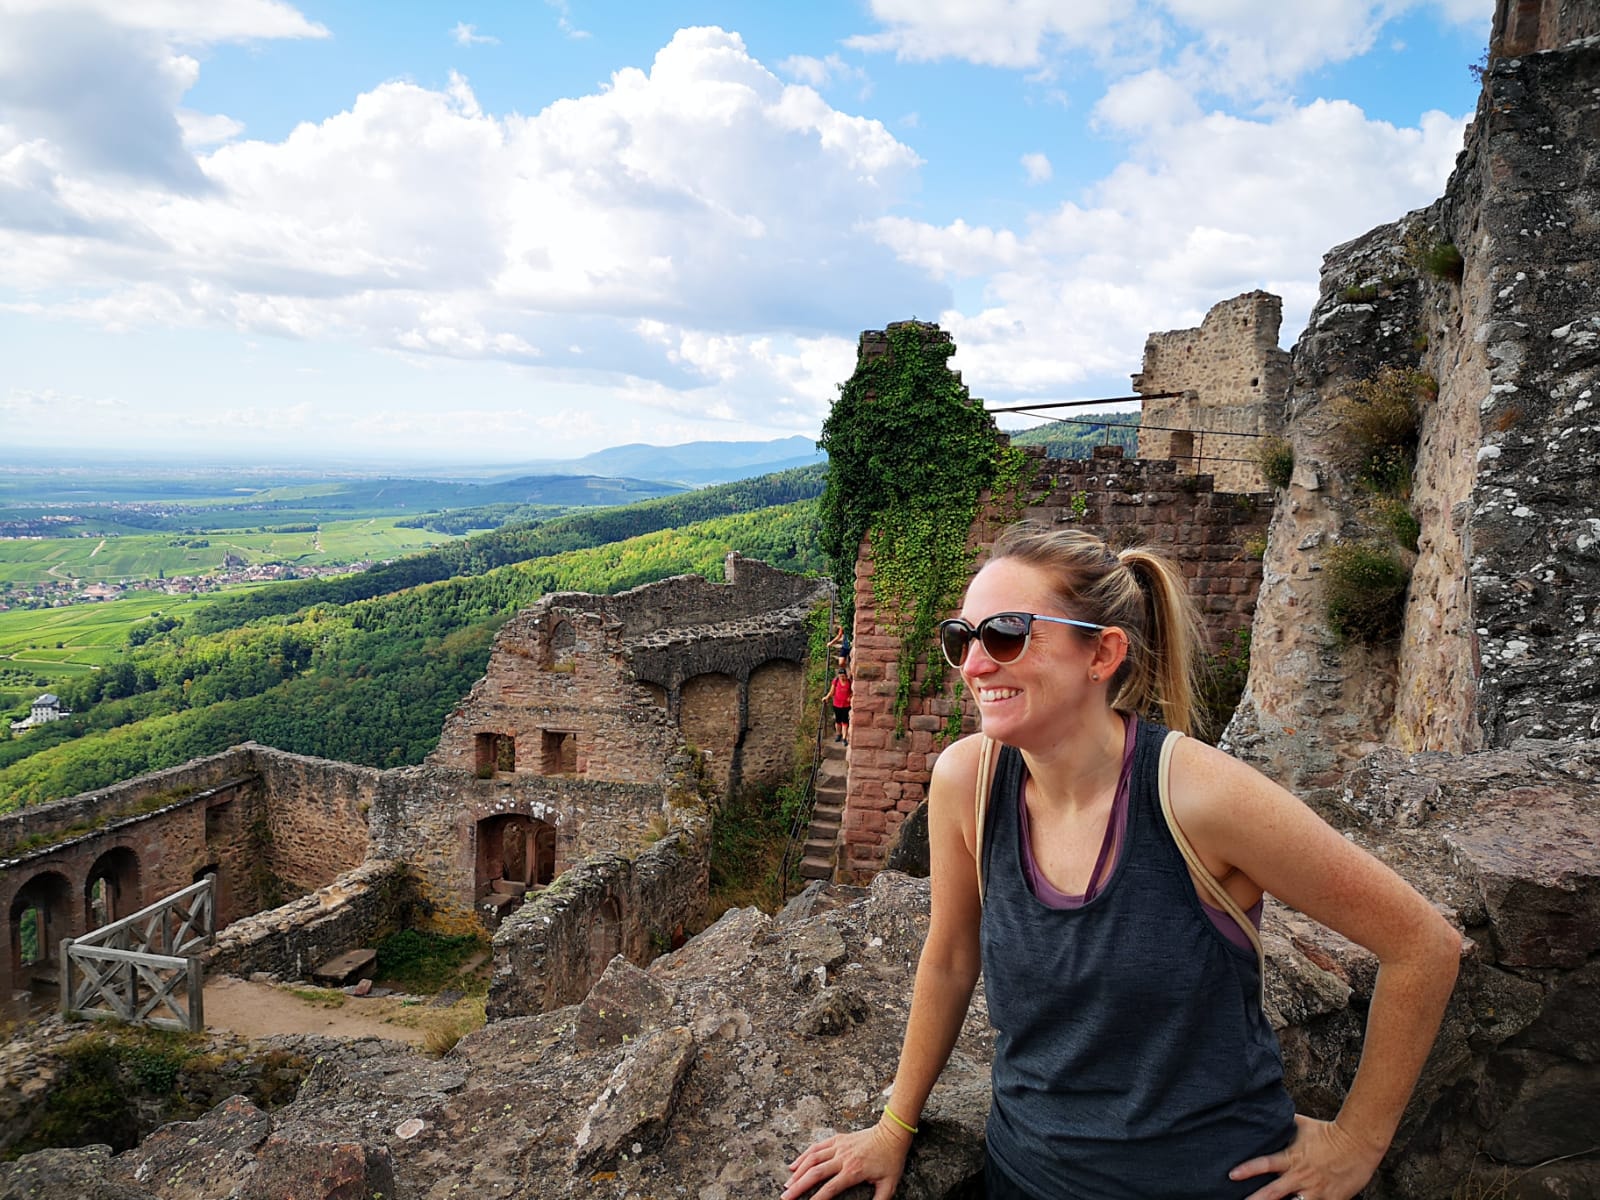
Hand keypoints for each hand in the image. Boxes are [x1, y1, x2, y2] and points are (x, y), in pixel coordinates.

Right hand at [783, 1120, 911, 1199]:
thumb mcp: (889, 1185)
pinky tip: (793, 1165)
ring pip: (812, 1159)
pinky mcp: (837, 1139)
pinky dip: (803, 1156)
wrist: (892, 1133)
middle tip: (785, 1198)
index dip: (816, 1199)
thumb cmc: (891, 1160)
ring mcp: (838, 1147)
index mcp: (854, 1171)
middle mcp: (842, 1158)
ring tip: (787, 1185)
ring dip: (797, 1172)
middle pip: (815, 1174)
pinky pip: (816, 1147)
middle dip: (798, 1187)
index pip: (830, 1188)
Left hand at [1230, 1114, 1384, 1199]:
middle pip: (1273, 1193)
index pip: (1264, 1164)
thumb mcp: (1302, 1124)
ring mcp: (1316, 1191)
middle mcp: (1301, 1176)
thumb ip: (1284, 1124)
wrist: (1359, 1143)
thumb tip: (1267, 1112)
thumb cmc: (1330, 1132)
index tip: (1232, 1175)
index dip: (1247, 1170)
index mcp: (1292, 1158)